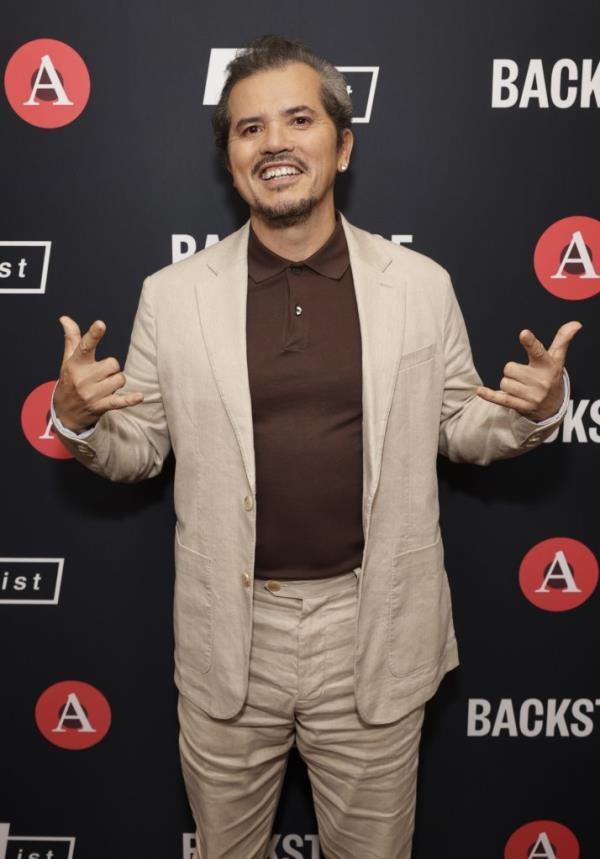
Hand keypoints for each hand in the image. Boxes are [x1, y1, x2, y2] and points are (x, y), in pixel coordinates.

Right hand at [54, 316, 143, 431]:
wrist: (64, 413)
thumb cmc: (69, 382)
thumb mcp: (68, 360)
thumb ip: (71, 338)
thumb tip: (65, 318)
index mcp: (76, 364)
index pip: (85, 346)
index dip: (94, 335)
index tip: (100, 324)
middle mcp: (83, 378)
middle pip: (113, 364)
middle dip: (112, 368)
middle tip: (101, 374)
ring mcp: (92, 394)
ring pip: (120, 379)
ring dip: (117, 382)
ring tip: (104, 387)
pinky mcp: (100, 406)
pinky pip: (119, 401)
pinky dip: (130, 400)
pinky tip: (139, 397)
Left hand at [477, 321, 581, 420]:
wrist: (553, 407)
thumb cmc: (550, 376)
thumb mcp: (557, 359)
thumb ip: (563, 340)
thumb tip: (576, 323)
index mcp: (548, 365)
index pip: (538, 352)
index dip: (530, 342)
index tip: (524, 333)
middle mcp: (541, 381)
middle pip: (509, 368)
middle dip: (512, 371)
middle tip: (523, 376)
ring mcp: (531, 395)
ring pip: (504, 382)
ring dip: (508, 384)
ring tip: (521, 388)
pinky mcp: (521, 406)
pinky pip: (501, 399)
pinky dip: (489, 395)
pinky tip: (480, 391)